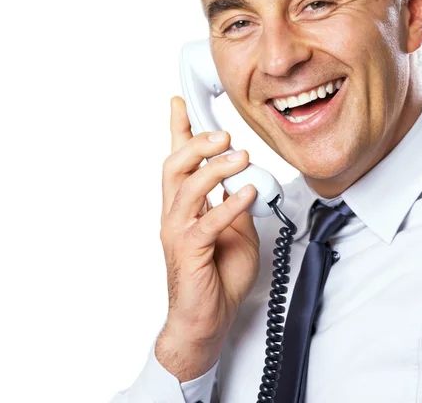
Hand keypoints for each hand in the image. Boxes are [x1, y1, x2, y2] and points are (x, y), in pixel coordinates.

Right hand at [156, 96, 259, 380]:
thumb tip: (248, 179)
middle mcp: (175, 214)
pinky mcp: (188, 251)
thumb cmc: (218, 274)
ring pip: (186, 187)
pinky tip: (247, 192)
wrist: (207, 319)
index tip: (179, 102)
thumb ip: (236, 202)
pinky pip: (208, 221)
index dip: (178, 129)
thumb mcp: (236, 229)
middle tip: (224, 134)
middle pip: (174, 166)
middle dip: (197, 143)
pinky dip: (229, 204)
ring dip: (214, 167)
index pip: (177, 160)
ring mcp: (178, 232)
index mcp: (185, 205)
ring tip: (240, 156)